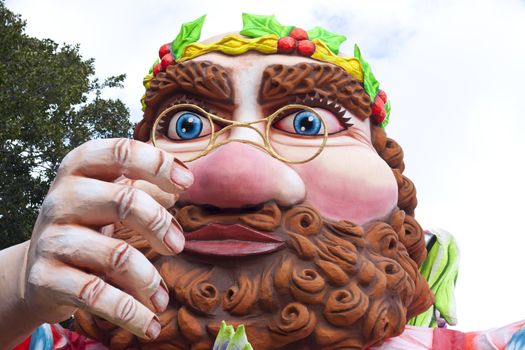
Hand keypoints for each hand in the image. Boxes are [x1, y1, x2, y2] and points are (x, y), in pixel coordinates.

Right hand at [23, 138, 192, 339]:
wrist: (38, 271)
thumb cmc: (86, 226)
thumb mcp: (110, 200)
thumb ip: (143, 189)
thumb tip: (178, 186)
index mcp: (80, 169)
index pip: (121, 152)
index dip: (157, 164)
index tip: (188, 183)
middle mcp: (62, 198)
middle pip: (124, 201)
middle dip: (160, 225)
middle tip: (178, 246)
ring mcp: (52, 238)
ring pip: (117, 255)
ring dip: (149, 280)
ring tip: (161, 298)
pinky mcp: (47, 277)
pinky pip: (98, 296)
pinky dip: (131, 313)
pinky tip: (150, 323)